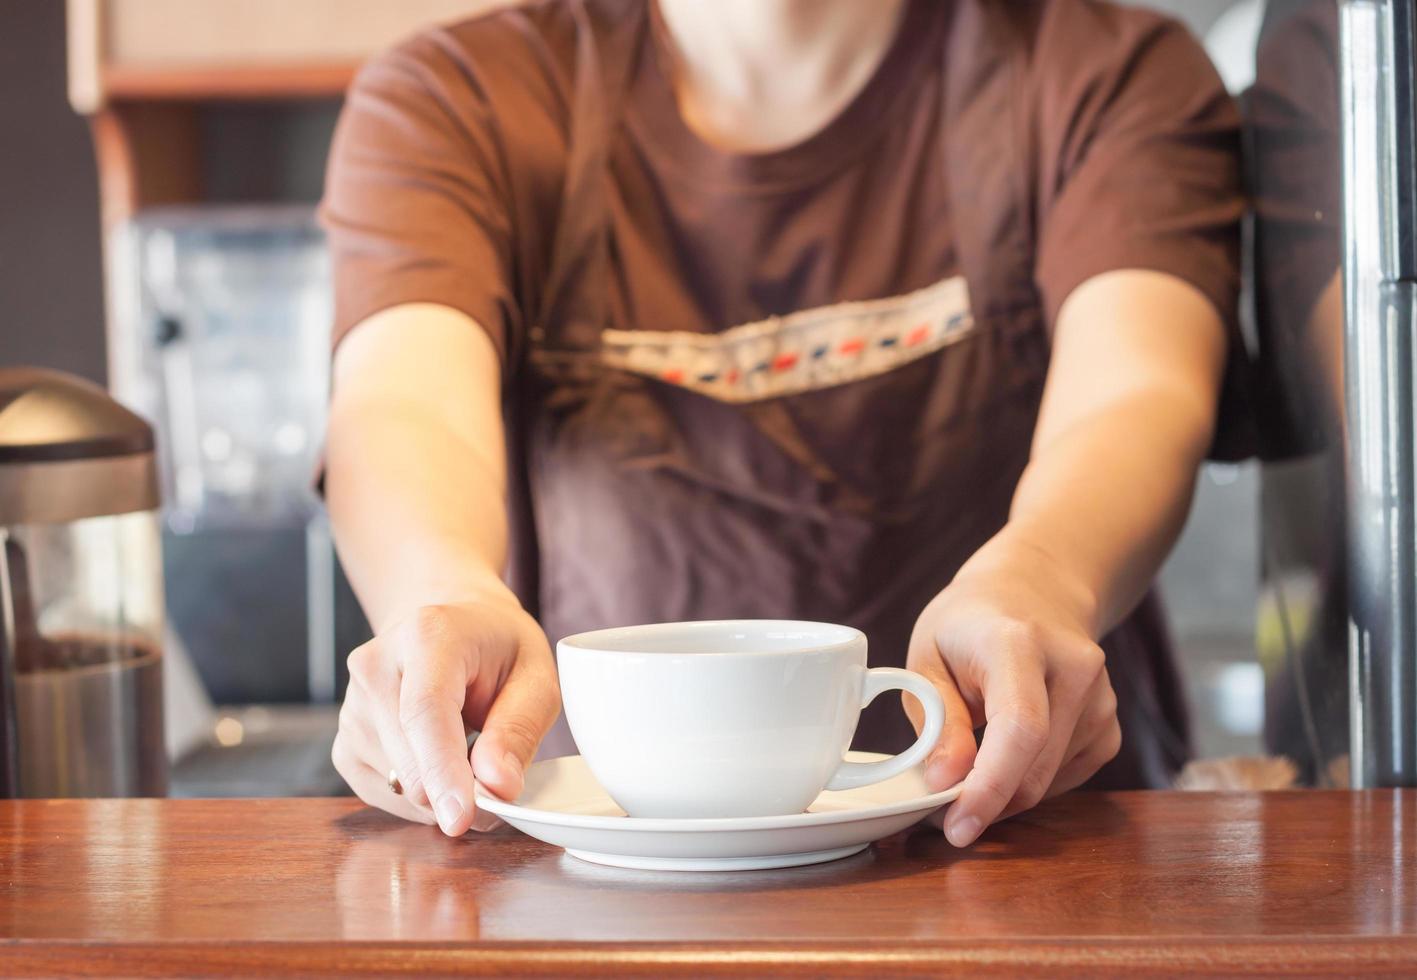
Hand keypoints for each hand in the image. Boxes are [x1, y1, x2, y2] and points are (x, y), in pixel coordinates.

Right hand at [332, 592, 559, 835]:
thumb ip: (519, 728)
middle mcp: (376, 665)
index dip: (443, 771)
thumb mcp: (535, 675)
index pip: (425, 712)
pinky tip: (440, 764)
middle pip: (407, 757)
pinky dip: (417, 797)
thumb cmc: (498, 649)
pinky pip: (380, 791)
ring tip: (469, 750)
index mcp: (427, 635)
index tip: (461, 818)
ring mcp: (351, 704)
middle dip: (457, 792)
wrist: (451, 628)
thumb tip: (498, 787)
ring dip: (440, 791)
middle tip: (499, 788)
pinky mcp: (343, 740)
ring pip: (395, 782)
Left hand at [906, 538, 1120, 846]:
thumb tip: (946, 782)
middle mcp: (1074, 668)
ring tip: (970, 765)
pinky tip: (1008, 755)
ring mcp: (1102, 697)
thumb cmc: (969, 625)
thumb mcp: (928, 658)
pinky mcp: (1110, 723)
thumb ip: (938, 720)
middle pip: (1036, 765)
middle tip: (945, 813)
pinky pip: (1068, 777)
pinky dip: (1031, 782)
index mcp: (1020, 644)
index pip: (1020, 727)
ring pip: (1049, 780)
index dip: (990, 787)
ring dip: (1004, 792)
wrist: (1033, 591)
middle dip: (987, 803)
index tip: (957, 827)